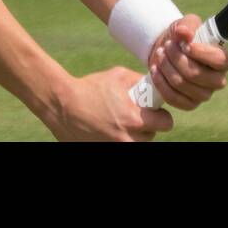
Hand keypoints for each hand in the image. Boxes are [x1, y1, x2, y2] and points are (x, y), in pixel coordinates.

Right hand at [42, 67, 174, 140]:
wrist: (62, 105)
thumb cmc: (90, 88)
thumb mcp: (117, 75)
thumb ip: (139, 80)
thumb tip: (152, 84)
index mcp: (134, 118)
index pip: (166, 123)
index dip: (161, 116)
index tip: (155, 113)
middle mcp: (128, 138)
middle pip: (152, 136)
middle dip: (146, 126)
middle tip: (134, 117)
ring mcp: (117, 147)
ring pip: (138, 144)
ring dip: (134, 136)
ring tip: (120, 124)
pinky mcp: (106, 151)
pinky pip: (122, 146)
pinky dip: (119, 140)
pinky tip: (109, 130)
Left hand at [144, 14, 227, 110]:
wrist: (167, 50)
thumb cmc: (182, 37)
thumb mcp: (186, 24)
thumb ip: (187, 26)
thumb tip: (184, 32)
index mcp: (223, 60)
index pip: (219, 60)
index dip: (201, 53)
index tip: (185, 44)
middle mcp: (217, 80)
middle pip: (195, 74)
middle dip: (176, 58)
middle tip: (167, 46)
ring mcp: (204, 94)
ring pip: (181, 84)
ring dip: (166, 67)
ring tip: (160, 53)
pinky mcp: (189, 104)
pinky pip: (173, 97)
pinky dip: (160, 82)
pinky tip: (155, 69)